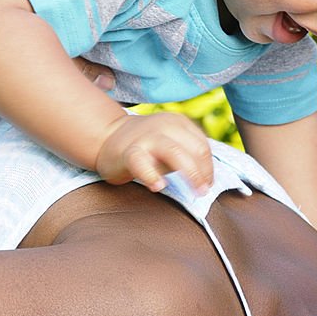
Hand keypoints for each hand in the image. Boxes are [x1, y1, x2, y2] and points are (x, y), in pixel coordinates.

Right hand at [95, 112, 213, 194]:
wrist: (108, 136)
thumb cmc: (148, 146)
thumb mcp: (172, 143)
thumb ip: (189, 154)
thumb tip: (208, 179)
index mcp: (179, 123)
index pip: (203, 146)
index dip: (208, 168)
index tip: (207, 184)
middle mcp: (165, 126)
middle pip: (196, 149)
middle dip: (204, 173)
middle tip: (203, 192)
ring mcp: (147, 137)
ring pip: (175, 153)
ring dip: (190, 174)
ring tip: (194, 193)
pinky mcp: (129, 151)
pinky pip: (142, 163)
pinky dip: (151, 175)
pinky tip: (159, 186)